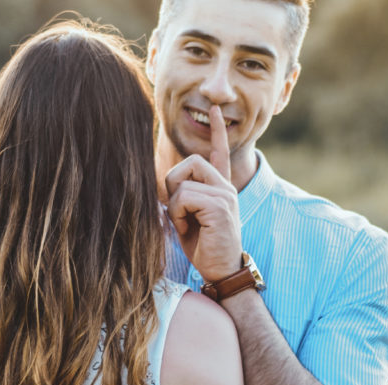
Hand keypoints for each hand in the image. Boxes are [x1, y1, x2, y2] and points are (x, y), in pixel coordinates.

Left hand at [166, 105, 241, 281]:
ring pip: (182, 183)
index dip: (217, 131)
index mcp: (220, 188)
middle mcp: (225, 187)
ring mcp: (224, 194)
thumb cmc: (204, 248)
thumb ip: (181, 198)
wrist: (222, 271)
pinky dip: (177, 215)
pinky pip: (184, 197)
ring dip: (174, 207)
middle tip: (179, 212)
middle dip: (174, 184)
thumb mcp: (188, 218)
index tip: (216, 110)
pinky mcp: (219, 205)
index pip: (220, 152)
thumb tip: (162, 188)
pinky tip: (189, 230)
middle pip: (190, 162)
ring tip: (186, 225)